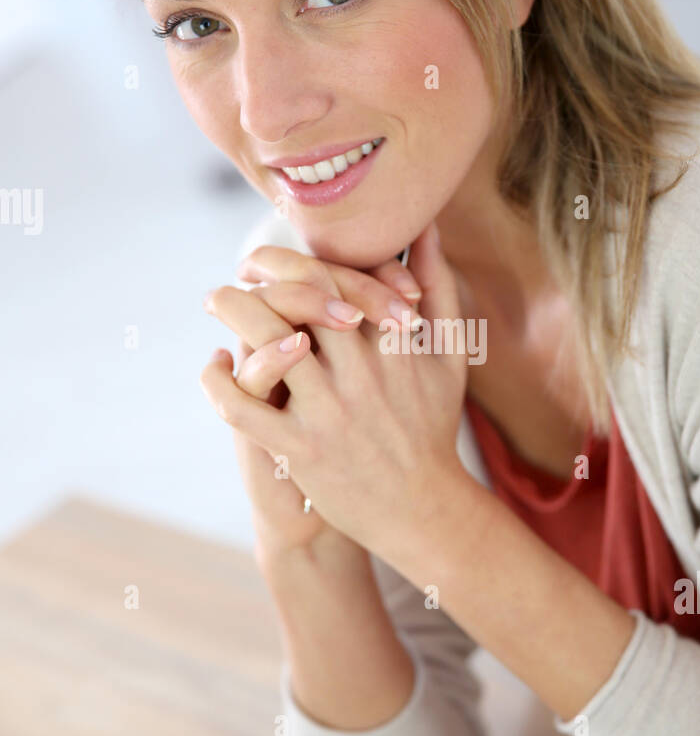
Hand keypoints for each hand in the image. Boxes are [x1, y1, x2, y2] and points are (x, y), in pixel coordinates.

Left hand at [199, 222, 468, 561]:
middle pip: (301, 295)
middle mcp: (361, 372)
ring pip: (265, 340)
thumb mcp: (449, 354)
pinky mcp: (301, 450)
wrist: (424, 509)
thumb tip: (427, 226)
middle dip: (262, 270)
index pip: (341, 275)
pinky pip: (241, 406)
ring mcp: (329, 411)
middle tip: (242, 267)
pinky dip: (216, 379)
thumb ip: (439, 287)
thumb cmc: (433, 425)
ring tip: (216, 299)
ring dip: (230, 308)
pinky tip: (215, 362)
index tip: (278, 257)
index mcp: (395, 343)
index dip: (302, 257)